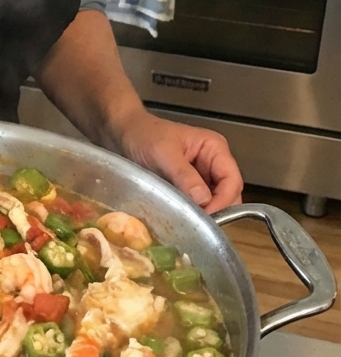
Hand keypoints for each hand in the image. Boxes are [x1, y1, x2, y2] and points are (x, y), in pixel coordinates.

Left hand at [115, 110, 242, 213]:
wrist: (123, 132)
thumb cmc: (143, 135)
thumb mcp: (163, 153)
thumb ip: (184, 175)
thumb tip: (204, 200)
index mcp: (214, 148)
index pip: (232, 181)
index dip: (223, 201)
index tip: (207, 217)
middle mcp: (213, 163)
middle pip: (227, 195)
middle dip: (215, 210)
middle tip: (196, 224)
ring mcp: (202, 176)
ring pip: (213, 203)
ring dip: (203, 214)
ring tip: (186, 222)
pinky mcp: (188, 188)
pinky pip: (198, 205)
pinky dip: (192, 213)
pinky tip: (180, 217)